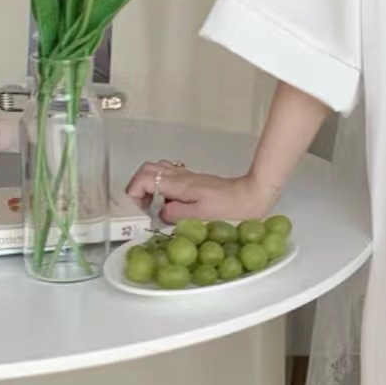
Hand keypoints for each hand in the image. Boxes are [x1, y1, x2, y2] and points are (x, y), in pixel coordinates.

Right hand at [125, 160, 278, 223]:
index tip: (138, 209)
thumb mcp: (199, 215)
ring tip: (153, 205)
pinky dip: (162, 185)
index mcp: (179, 185)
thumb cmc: (230, 206)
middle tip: (141, 207)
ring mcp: (187, 177)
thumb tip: (160, 213)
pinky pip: (170, 176)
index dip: (133, 192)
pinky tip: (169, 201)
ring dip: (148, 185)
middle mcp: (181, 177)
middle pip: (147, 169)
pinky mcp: (195, 181)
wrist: (252, 195)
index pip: (144, 178)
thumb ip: (175, 213)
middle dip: (137, 186)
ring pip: (157, 170)